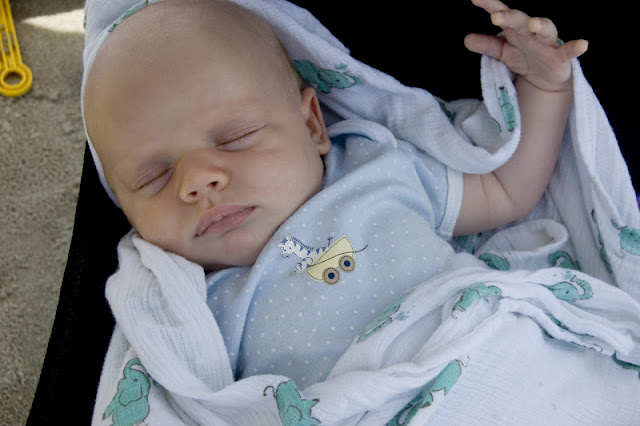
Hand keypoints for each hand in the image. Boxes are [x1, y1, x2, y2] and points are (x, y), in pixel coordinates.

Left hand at [464, 0, 587, 91]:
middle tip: (495, 16)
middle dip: (509, 17)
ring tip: (534, 24)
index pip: (501, 14)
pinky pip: (569, 51)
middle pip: (520, 20)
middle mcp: (531, 32)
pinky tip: (582, 44)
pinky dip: (576, 47)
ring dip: (541, 25)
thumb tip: (467, 39)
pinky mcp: (561, 57)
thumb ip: (487, 46)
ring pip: (546, 30)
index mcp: (515, 29)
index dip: (489, 6)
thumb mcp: (504, 53)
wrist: (546, 78)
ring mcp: (547, 43)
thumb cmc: (525, 57)